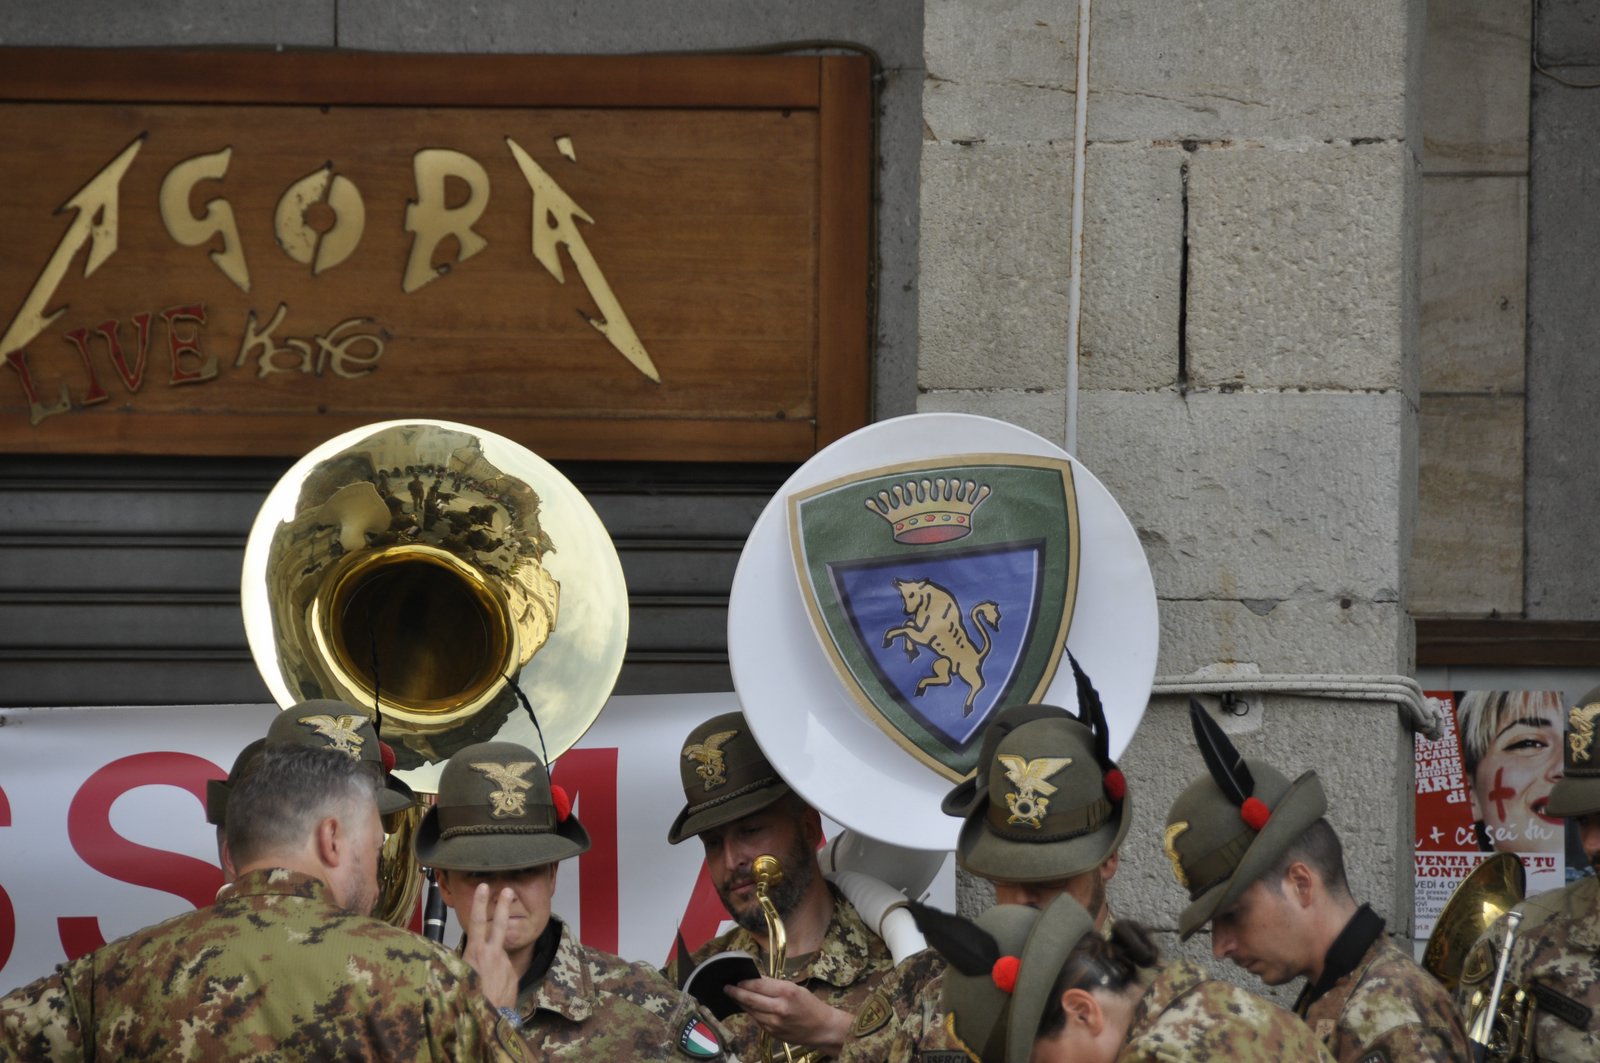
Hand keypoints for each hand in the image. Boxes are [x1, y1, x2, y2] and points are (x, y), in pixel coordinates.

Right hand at [462, 883, 518, 1009]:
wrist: (486, 1021)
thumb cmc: (466, 1000)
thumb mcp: (458, 976)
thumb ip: (465, 961)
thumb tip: (468, 953)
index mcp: (476, 953)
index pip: (478, 923)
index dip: (480, 904)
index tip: (484, 886)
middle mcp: (493, 955)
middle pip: (500, 925)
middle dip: (503, 906)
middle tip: (509, 889)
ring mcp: (505, 965)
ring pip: (498, 959)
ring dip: (492, 967)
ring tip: (483, 986)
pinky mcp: (513, 976)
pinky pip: (504, 974)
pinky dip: (497, 980)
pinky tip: (491, 994)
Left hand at [724, 977, 851, 1055]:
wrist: (822, 1028)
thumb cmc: (810, 1004)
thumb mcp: (795, 988)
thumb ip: (774, 986)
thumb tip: (754, 981)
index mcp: (786, 992)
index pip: (758, 985)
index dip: (744, 982)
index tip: (736, 979)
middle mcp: (779, 1008)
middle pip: (750, 999)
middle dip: (736, 993)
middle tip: (726, 988)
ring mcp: (774, 1023)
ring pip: (751, 1011)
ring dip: (742, 1004)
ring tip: (735, 996)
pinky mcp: (772, 1033)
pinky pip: (757, 1021)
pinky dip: (752, 1013)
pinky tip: (749, 1008)